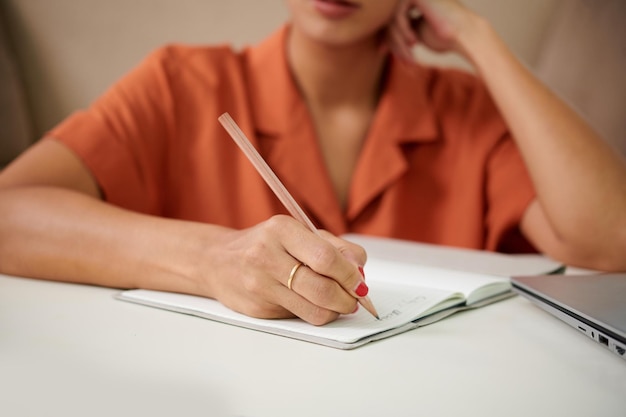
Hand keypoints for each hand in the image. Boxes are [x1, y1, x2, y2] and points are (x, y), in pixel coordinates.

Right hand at [199, 215, 366, 325]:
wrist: (218, 261)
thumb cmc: (265, 244)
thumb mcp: (297, 232)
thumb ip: (333, 246)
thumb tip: (359, 269)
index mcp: (281, 230)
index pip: (326, 258)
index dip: (350, 275)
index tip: (360, 283)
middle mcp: (267, 256)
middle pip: (322, 289)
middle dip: (347, 299)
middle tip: (355, 299)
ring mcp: (260, 285)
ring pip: (313, 310)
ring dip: (335, 311)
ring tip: (337, 303)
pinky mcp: (258, 309)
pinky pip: (299, 318)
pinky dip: (313, 313)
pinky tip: (310, 302)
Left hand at [386, 0, 477, 61]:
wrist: (465, 35)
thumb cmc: (445, 39)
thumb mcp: (416, 37)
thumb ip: (400, 35)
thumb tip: (380, 43)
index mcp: (416, 2)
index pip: (391, 19)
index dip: (385, 36)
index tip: (382, 52)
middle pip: (390, 19)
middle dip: (393, 42)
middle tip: (403, 59)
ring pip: (392, 18)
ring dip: (398, 41)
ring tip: (410, 54)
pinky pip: (398, 14)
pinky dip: (403, 31)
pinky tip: (414, 41)